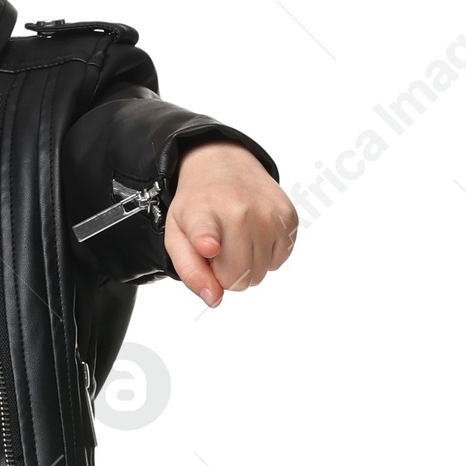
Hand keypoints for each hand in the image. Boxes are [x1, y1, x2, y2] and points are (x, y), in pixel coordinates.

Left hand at [163, 142, 297, 306]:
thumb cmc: (198, 208)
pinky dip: (265, 256)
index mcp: (201, 214)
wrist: (223, 166)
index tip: (209, 245)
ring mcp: (267, 214)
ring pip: (258, 275)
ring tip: (235, 238)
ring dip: (246, 265)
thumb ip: (191, 272)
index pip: (206, 232)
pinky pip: (278, 262)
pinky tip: (253, 234)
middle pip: (236, 278)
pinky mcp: (288, 218)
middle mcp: (238, 211)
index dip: (207, 241)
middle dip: (225, 273)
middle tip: (218, 249)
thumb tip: (214, 299)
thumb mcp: (177, 237)